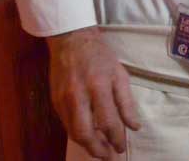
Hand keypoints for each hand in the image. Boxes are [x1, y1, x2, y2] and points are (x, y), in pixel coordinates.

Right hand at [47, 26, 140, 157]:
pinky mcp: (54, 102)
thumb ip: (126, 102)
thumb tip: (134, 127)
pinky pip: (66, 124)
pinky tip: (88, 136)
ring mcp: (63, 100)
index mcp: (99, 86)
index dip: (116, 138)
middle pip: (84, 133)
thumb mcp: (119, 74)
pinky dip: (78, 133)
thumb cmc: (100, 55)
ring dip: (87, 145)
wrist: (71, 40)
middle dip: (97, 149)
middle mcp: (78, 96)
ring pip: (73, 132)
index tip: (121, 148)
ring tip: (100, 150)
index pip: (108, 121)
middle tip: (109, 156)